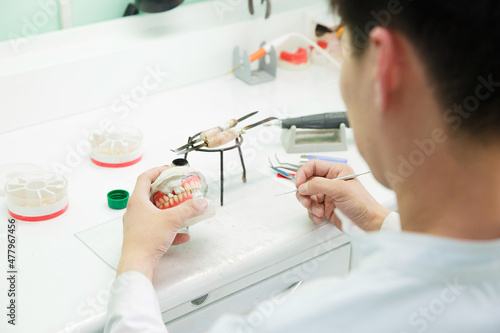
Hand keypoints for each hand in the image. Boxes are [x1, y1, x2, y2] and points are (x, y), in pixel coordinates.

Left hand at [116, 166, 207, 281]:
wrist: (138, 264)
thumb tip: (201, 202)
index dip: (157, 171)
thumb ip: (189, 208)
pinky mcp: (143, 237)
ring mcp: (138, 225)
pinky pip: (158, 229)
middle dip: (166, 191)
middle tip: (178, 189)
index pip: (145, 178)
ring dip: (169, 210)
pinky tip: (183, 235)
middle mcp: (135, 211)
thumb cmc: (146, 240)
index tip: (169, 170)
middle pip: (150, 194)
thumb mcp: (172, 219)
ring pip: (155, 212)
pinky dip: (171, 229)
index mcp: (137, 201)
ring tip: (182, 210)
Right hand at [295, 160, 390, 231]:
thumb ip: (319, 185)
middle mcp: (330, 181)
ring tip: (318, 211)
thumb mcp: (340, 190)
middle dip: (304, 193)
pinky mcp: (325, 206)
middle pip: (307, 182)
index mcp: (336, 171)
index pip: (313, 166)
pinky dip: (312, 213)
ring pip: (307, 196)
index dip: (303, 173)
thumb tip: (303, 185)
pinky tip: (320, 216)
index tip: (299, 183)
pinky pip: (311, 208)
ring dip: (309, 205)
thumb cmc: (362, 204)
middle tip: (307, 201)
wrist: (368, 223)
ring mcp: (327, 194)